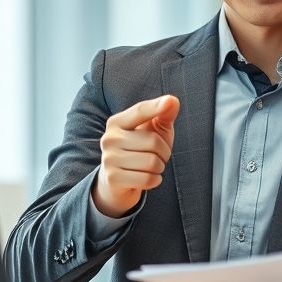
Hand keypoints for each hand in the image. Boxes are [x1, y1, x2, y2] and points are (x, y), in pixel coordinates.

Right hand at [93, 95, 179, 217]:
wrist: (118, 181)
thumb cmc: (141, 149)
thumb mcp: (154, 130)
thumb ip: (163, 115)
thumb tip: (172, 101)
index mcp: (117, 122)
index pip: (140, 111)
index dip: (156, 107)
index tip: (170, 101)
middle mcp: (110, 138)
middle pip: (154, 142)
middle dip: (164, 152)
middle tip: (158, 156)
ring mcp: (109, 158)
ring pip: (152, 162)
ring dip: (160, 167)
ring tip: (151, 166)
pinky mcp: (112, 178)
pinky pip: (147, 179)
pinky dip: (155, 180)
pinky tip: (148, 177)